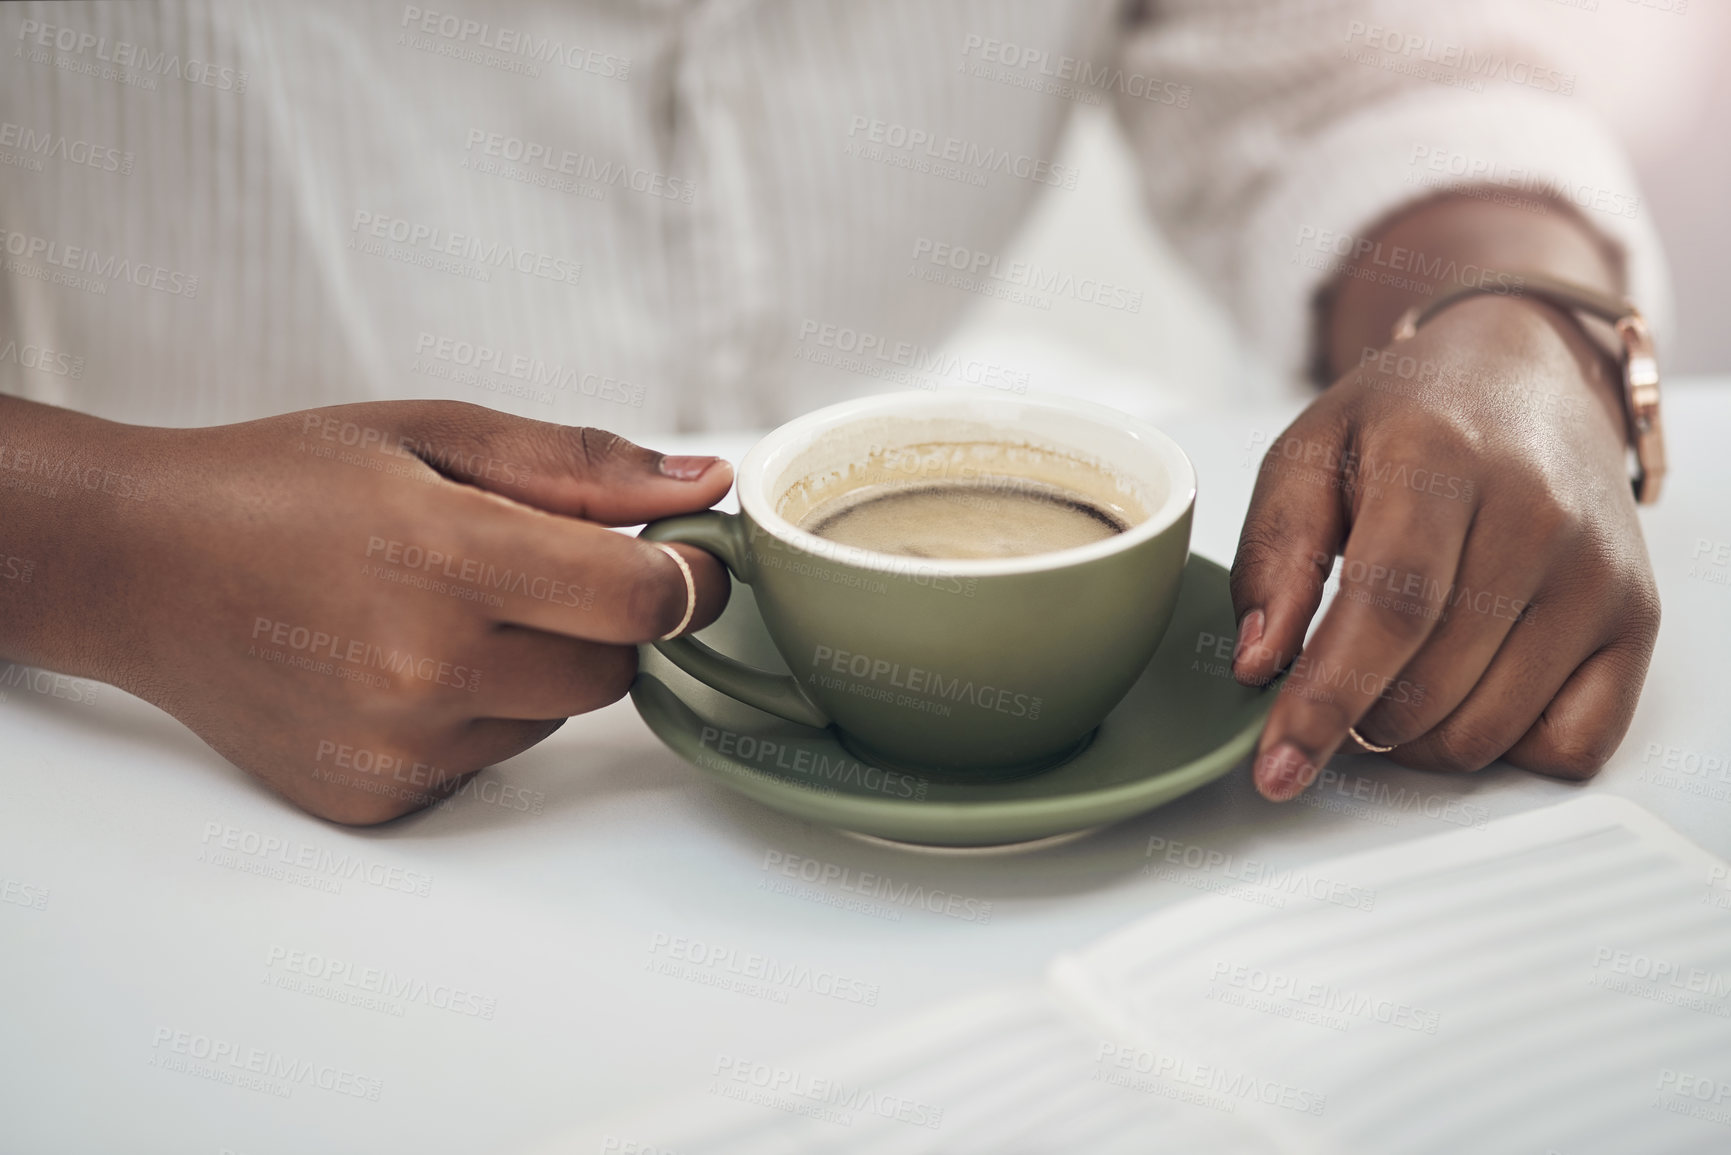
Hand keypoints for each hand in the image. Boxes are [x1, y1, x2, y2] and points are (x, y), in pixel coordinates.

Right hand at [7, 400, 730, 822]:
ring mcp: (399, 746)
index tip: (684, 558)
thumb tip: (702, 484)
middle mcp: (426, 669)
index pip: (644, 601)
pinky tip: (399, 662)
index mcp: (449, 559)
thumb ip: (582, 467)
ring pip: (555, 717)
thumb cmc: (283, 484)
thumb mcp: (435, 434)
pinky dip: (476, 715)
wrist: (143, 566)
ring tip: (440, 609)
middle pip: (613, 668)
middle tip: (526, 568)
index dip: (685, 578)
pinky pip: (490, 760)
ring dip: (535, 666)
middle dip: (602, 617)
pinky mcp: (377, 796)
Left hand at [1230, 295, 1659, 800]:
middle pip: (1428, 688)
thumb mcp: (1309, 453)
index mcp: (1444, 459)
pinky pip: (1567, 746)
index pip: (1386, 608)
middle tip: (1330, 682)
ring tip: (1392, 676)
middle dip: (1354, 720)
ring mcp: (1598, 574)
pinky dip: (1502, 745)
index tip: (1275, 766)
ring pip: (1486, 733)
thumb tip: (1258, 663)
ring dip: (1416, 738)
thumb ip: (1273, 554)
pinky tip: (1467, 688)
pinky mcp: (1636, 620)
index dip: (1324, 700)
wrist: (1527, 378)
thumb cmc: (1409, 420)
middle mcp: (1538, 517)